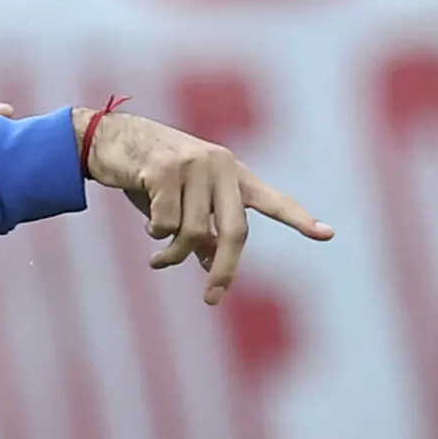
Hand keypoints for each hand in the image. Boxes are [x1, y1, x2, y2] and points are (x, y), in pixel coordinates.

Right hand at [77, 108, 332, 304]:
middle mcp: (221, 166)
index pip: (272, 200)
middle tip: (211, 298)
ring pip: (193, 233)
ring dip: (171, 255)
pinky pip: (165, 223)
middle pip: (235, 232)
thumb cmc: (148, 175)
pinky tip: (146, 219)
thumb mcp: (182, 203)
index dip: (298, 219)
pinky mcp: (166, 168)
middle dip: (225, 272)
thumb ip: (202, 231)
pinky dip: (154, 232)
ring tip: (156, 260)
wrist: (110, 140)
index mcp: (232, 173)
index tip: (327, 234)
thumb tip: (214, 266)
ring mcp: (195, 165)